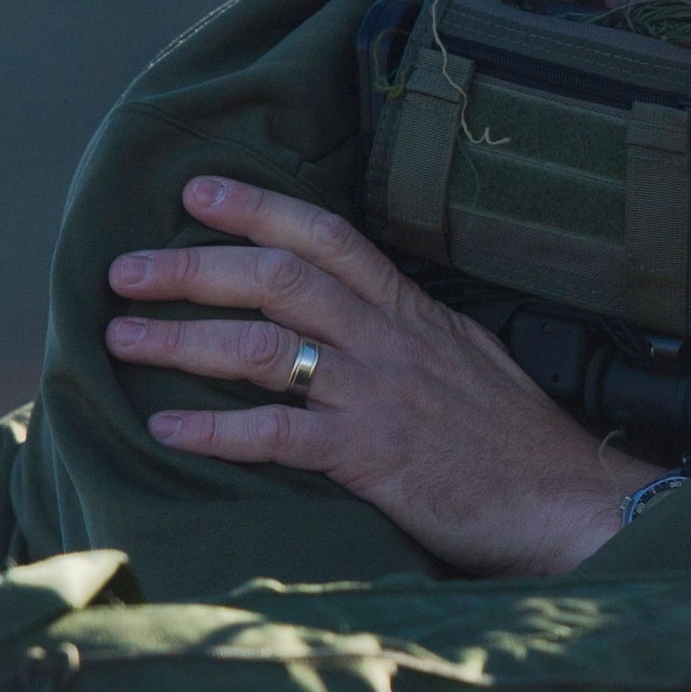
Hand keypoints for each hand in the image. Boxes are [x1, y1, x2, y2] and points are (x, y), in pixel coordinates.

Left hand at [105, 176, 655, 574]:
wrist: (569, 499)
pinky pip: (276, 433)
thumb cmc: (520, 443)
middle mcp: (391, 341)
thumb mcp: (470, 362)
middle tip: (125, 268)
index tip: (197, 192)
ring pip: (264, 345)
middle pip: (279, 278)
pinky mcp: (372, 456)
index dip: (260, 208)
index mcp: (414, 314)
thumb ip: (411, 337)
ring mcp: (380, 395)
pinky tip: (167, 426)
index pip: (330, 238)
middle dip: (193, 267)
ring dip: (182, 337)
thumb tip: (358, 320)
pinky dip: (214, 428)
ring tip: (121, 336)